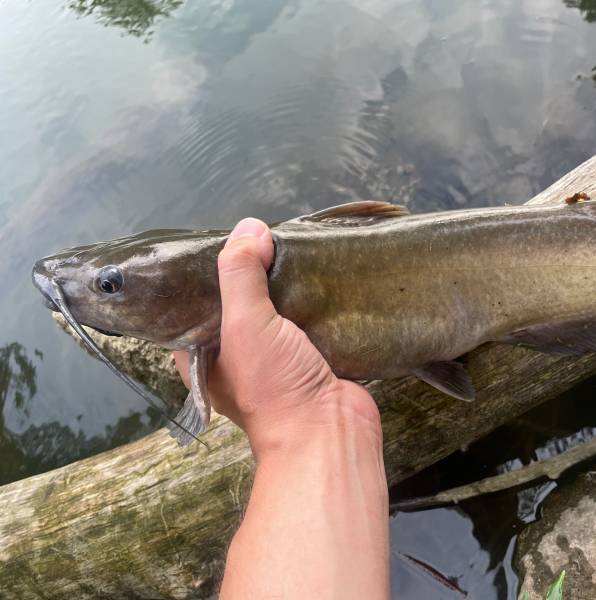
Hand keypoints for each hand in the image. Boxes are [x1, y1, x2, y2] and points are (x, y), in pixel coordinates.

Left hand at [173, 217, 378, 458]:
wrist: (329, 433)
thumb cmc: (273, 386)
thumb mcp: (245, 324)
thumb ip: (241, 273)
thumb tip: (250, 227)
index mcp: (204, 356)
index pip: (197, 303)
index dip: (209, 272)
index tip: (228, 240)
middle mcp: (237, 358)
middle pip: (242, 303)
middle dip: (257, 274)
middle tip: (268, 238)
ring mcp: (278, 360)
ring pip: (280, 312)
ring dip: (291, 287)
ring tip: (298, 248)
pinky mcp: (313, 359)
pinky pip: (311, 322)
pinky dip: (318, 302)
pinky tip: (324, 275)